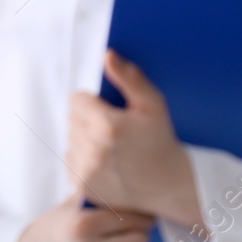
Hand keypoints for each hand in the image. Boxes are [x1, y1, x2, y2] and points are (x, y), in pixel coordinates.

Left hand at [66, 51, 202, 228]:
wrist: (170, 185)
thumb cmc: (161, 140)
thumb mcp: (153, 104)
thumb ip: (129, 77)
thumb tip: (107, 56)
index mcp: (108, 126)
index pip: (77, 100)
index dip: (93, 102)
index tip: (109, 109)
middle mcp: (93, 150)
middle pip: (72, 118)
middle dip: (89, 118)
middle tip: (114, 129)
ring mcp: (87, 171)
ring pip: (71, 138)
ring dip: (85, 137)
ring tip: (112, 146)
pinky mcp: (82, 186)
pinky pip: (71, 158)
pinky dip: (83, 157)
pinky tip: (106, 161)